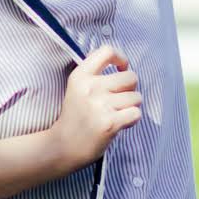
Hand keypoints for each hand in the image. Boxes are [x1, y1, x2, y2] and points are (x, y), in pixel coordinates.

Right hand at [48, 43, 141, 170]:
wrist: (63, 147)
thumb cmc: (75, 117)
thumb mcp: (77, 89)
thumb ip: (96, 75)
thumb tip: (125, 67)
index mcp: (80, 76)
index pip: (107, 51)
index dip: (121, 58)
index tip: (122, 68)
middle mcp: (90, 87)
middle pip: (130, 77)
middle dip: (131, 89)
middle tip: (119, 100)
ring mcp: (100, 105)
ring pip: (136, 97)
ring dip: (131, 106)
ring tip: (117, 114)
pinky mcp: (109, 123)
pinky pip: (136, 113)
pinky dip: (132, 119)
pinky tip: (120, 123)